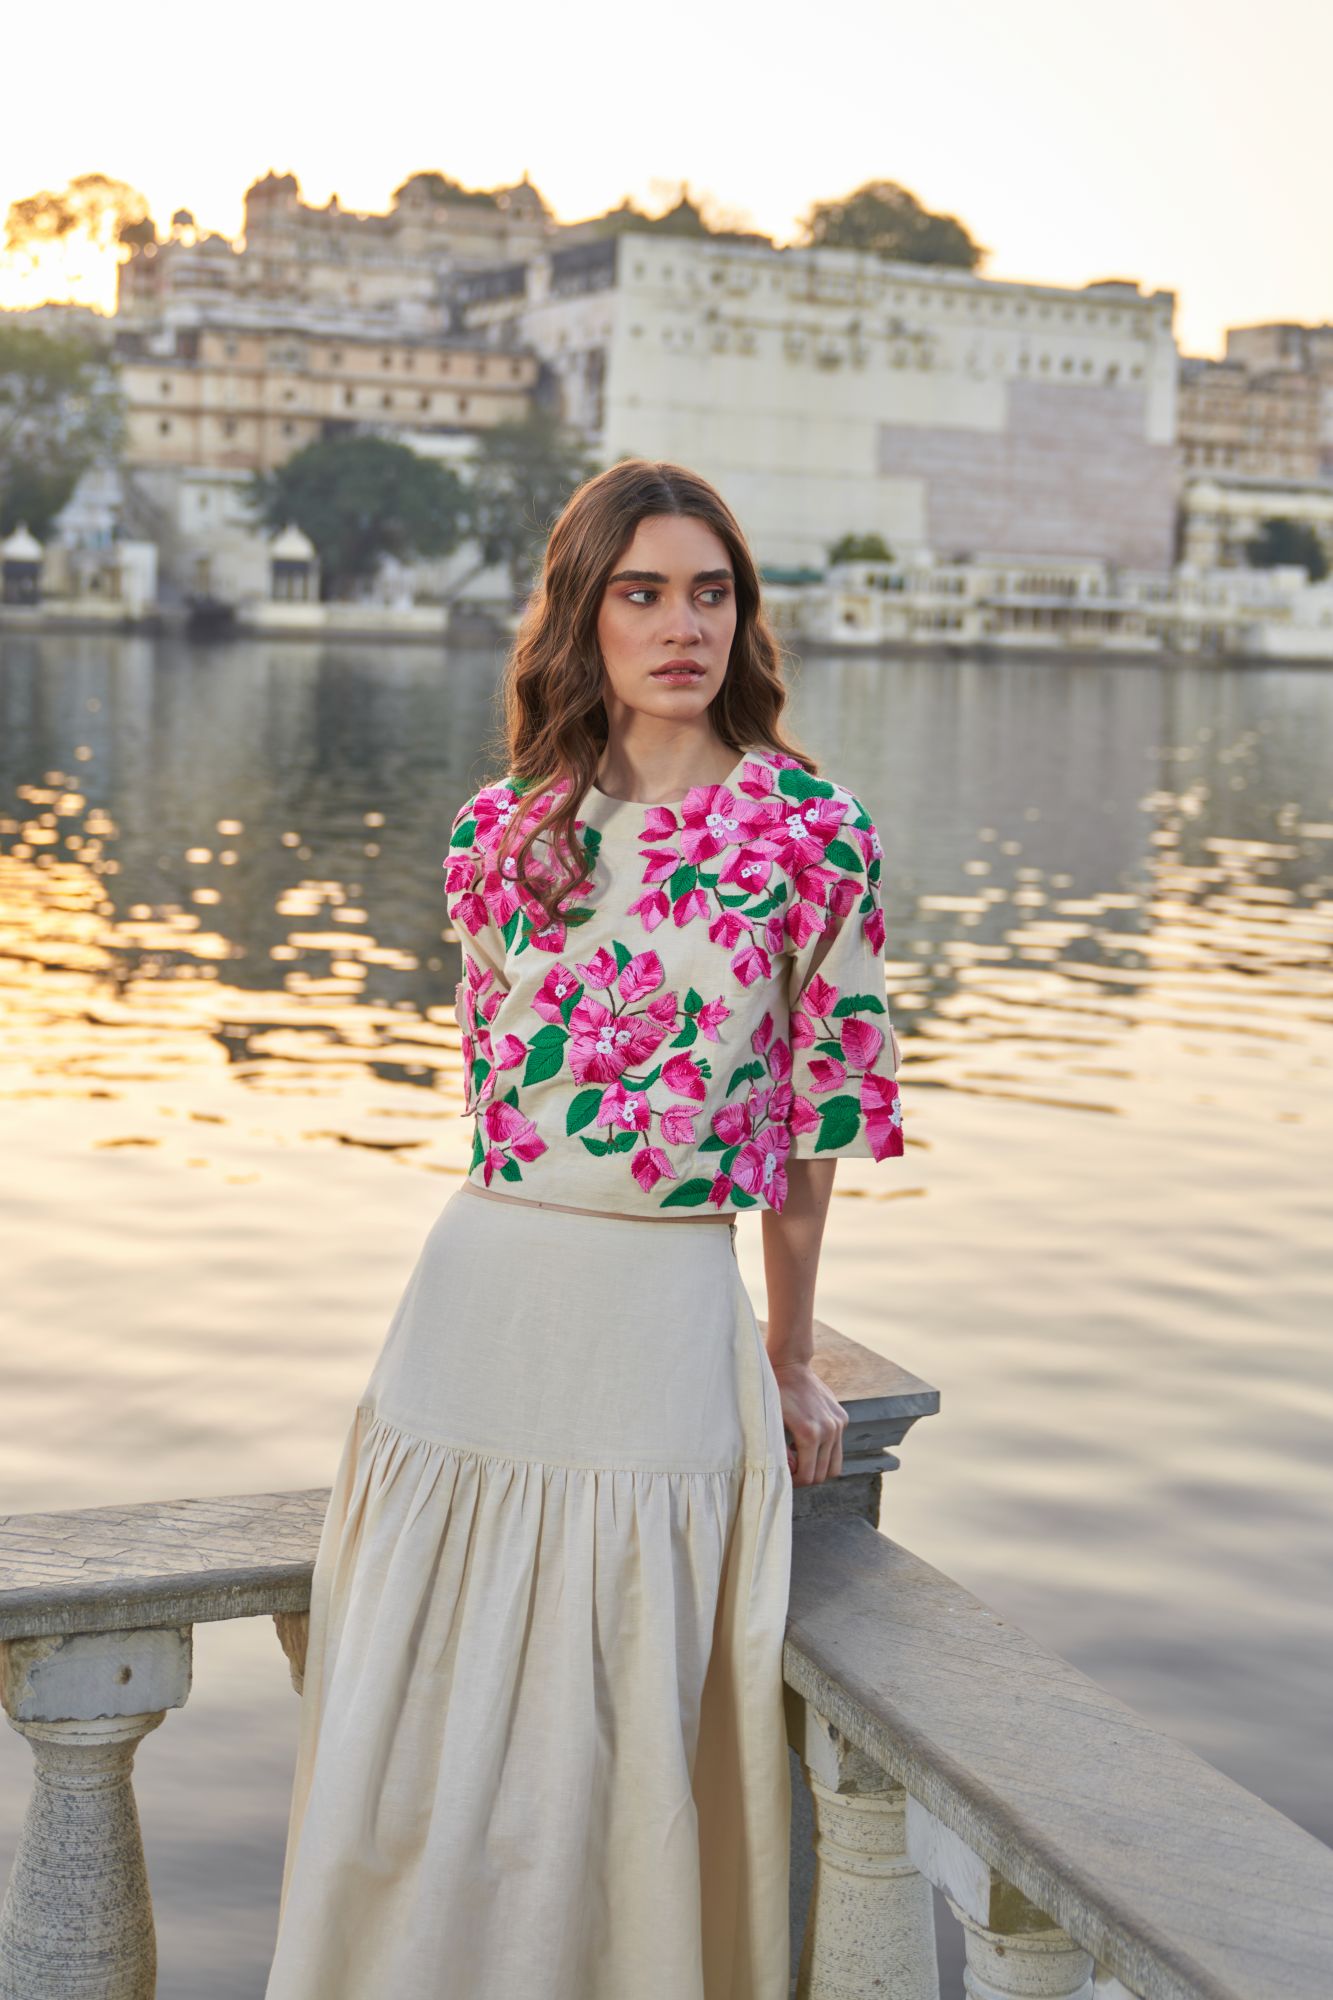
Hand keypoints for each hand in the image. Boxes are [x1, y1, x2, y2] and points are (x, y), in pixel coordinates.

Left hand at [769, 1358, 847, 1486]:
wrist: (789, 1365)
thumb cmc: (773, 1394)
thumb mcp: (770, 1424)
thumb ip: (778, 1452)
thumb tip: (788, 1469)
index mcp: (809, 1434)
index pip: (809, 1477)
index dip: (795, 1481)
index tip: (783, 1473)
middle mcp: (829, 1430)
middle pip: (823, 1474)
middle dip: (806, 1475)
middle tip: (789, 1462)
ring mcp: (838, 1423)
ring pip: (835, 1465)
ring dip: (818, 1465)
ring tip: (799, 1452)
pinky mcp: (842, 1417)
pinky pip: (837, 1446)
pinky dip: (824, 1450)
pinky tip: (807, 1437)